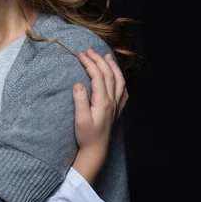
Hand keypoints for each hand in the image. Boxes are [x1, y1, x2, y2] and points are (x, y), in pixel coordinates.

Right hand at [71, 48, 128, 183]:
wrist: (96, 150)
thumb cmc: (87, 136)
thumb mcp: (80, 120)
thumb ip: (80, 101)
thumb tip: (78, 84)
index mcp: (103, 102)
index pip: (98, 76)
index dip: (90, 64)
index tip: (80, 55)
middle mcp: (112, 101)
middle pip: (108, 75)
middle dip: (99, 60)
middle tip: (89, 51)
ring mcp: (116, 105)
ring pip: (118, 80)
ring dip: (112, 66)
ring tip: (106, 56)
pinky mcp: (116, 110)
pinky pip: (122, 91)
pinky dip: (120, 80)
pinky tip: (116, 77)